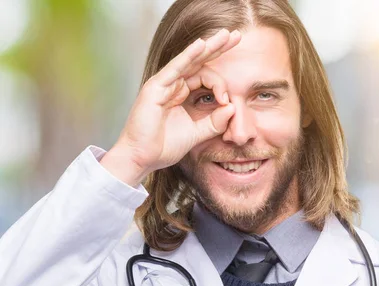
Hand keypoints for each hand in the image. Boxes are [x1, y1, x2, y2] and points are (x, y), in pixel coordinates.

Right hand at [101, 29, 240, 185]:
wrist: (142, 158)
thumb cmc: (163, 147)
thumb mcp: (196, 134)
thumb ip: (214, 123)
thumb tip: (233, 108)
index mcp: (181, 93)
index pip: (205, 76)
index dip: (220, 85)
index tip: (227, 101)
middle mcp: (173, 85)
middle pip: (199, 61)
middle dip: (218, 48)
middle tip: (236, 36)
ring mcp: (163, 84)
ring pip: (189, 61)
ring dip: (208, 47)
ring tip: (225, 35)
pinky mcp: (155, 88)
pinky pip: (174, 68)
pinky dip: (188, 56)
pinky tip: (202, 45)